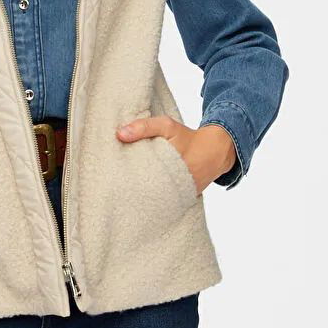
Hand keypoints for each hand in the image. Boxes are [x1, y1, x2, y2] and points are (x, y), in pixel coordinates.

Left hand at [116, 116, 235, 195]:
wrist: (214, 152)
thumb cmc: (188, 137)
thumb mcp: (167, 126)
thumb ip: (144, 127)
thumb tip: (119, 134)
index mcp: (171, 167)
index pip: (142, 178)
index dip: (127, 177)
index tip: (113, 174)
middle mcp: (176, 185)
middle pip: (146, 192)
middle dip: (132, 189)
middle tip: (115, 185)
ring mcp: (180, 195)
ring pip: (155, 199)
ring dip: (143, 195)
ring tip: (126, 193)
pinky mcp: (182, 200)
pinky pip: (165, 201)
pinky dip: (155, 198)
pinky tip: (142, 197)